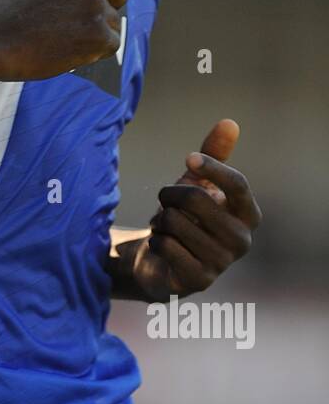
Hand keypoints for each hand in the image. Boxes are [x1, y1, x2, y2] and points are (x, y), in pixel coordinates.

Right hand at [0, 0, 129, 81]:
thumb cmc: (9, 5)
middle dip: (105, 5)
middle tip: (77, 18)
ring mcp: (94, 5)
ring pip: (113, 19)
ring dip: (96, 30)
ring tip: (64, 35)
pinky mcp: (98, 35)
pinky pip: (112, 43)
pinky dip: (95, 50)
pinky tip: (69, 48)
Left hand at [130, 119, 261, 301]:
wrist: (164, 261)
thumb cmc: (186, 217)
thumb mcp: (197, 182)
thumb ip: (214, 154)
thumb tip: (230, 123)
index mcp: (249, 214)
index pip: (237, 184)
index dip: (213, 168)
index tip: (188, 159)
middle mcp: (242, 240)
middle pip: (198, 200)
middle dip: (170, 195)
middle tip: (165, 201)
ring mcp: (221, 262)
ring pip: (174, 222)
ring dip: (160, 220)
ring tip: (166, 229)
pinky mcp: (198, 280)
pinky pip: (165, 245)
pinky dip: (155, 240)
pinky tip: (162, 247)